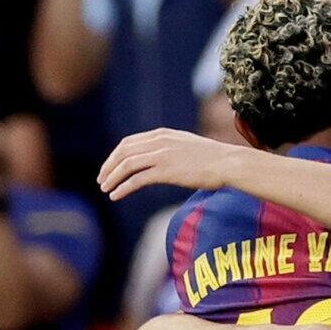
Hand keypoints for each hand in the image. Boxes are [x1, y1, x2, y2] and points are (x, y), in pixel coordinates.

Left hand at [98, 128, 248, 199]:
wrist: (228, 163)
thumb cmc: (213, 159)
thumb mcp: (187, 145)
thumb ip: (171, 148)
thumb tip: (162, 159)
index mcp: (163, 134)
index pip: (129, 142)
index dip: (115, 156)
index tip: (109, 168)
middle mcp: (159, 142)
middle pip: (123, 152)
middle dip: (108, 166)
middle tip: (102, 180)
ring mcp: (162, 156)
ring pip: (127, 165)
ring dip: (112, 178)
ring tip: (106, 190)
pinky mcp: (166, 171)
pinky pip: (137, 179)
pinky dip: (123, 187)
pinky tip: (117, 195)